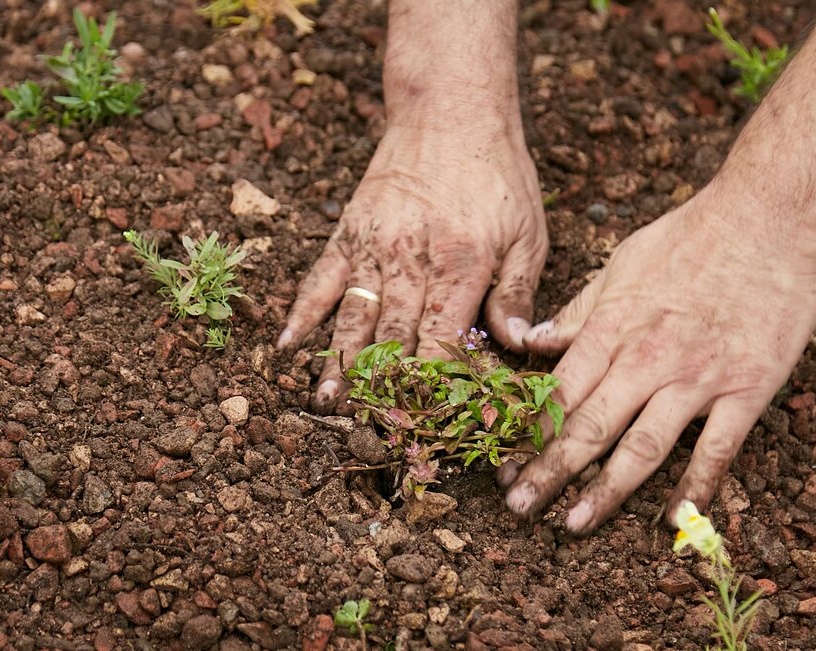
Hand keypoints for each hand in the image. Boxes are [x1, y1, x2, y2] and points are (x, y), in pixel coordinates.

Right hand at [278, 123, 547, 412]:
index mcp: (462, 267)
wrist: (451, 112)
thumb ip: (517, 294)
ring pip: (353, 317)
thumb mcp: (527, 233)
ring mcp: (374, 248)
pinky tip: (287, 344)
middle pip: (394, 339)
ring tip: (325, 403)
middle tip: (372, 430)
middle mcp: (412, 261)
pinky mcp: (349, 232)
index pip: (443, 340)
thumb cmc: (498, 176)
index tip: (429, 423)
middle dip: (383, 390)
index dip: (435, 386)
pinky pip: (320, 278)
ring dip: (338, 363)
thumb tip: (516, 347)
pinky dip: (302, 312)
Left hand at [501, 195, 815, 534]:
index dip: (527, 433)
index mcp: (614, 327)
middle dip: (548, 473)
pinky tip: (674, 520)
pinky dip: (696, 488)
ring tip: (574, 524)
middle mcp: (649, 358)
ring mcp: (699, 377)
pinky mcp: (748, 388)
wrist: (771, 214)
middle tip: (518, 508)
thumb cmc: (694, 233)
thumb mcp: (622, 262)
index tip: (502, 463)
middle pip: (589, 427)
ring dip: (605, 491)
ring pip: (643, 448)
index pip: (559, 392)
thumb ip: (578, 311)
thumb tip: (531, 341)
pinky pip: (717, 450)